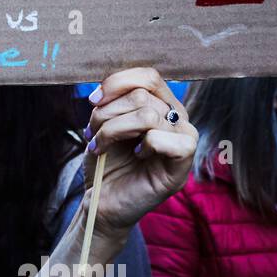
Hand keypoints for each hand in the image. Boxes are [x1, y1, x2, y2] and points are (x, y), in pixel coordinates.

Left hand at [81, 68, 197, 241]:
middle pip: (141, 95)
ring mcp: (183, 141)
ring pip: (147, 115)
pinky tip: (135, 156)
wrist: (103, 200)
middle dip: (107, 114)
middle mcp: (176, 119)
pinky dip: (142, 145)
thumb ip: (114, 102)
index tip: (93, 101)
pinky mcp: (183, 165)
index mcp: (161, 105)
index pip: (148, 76)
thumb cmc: (106, 161)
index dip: (117, 83)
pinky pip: (164, 139)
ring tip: (102, 146)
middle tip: (93, 135)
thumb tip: (108, 87)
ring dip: (113, 130)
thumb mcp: (104, 123)